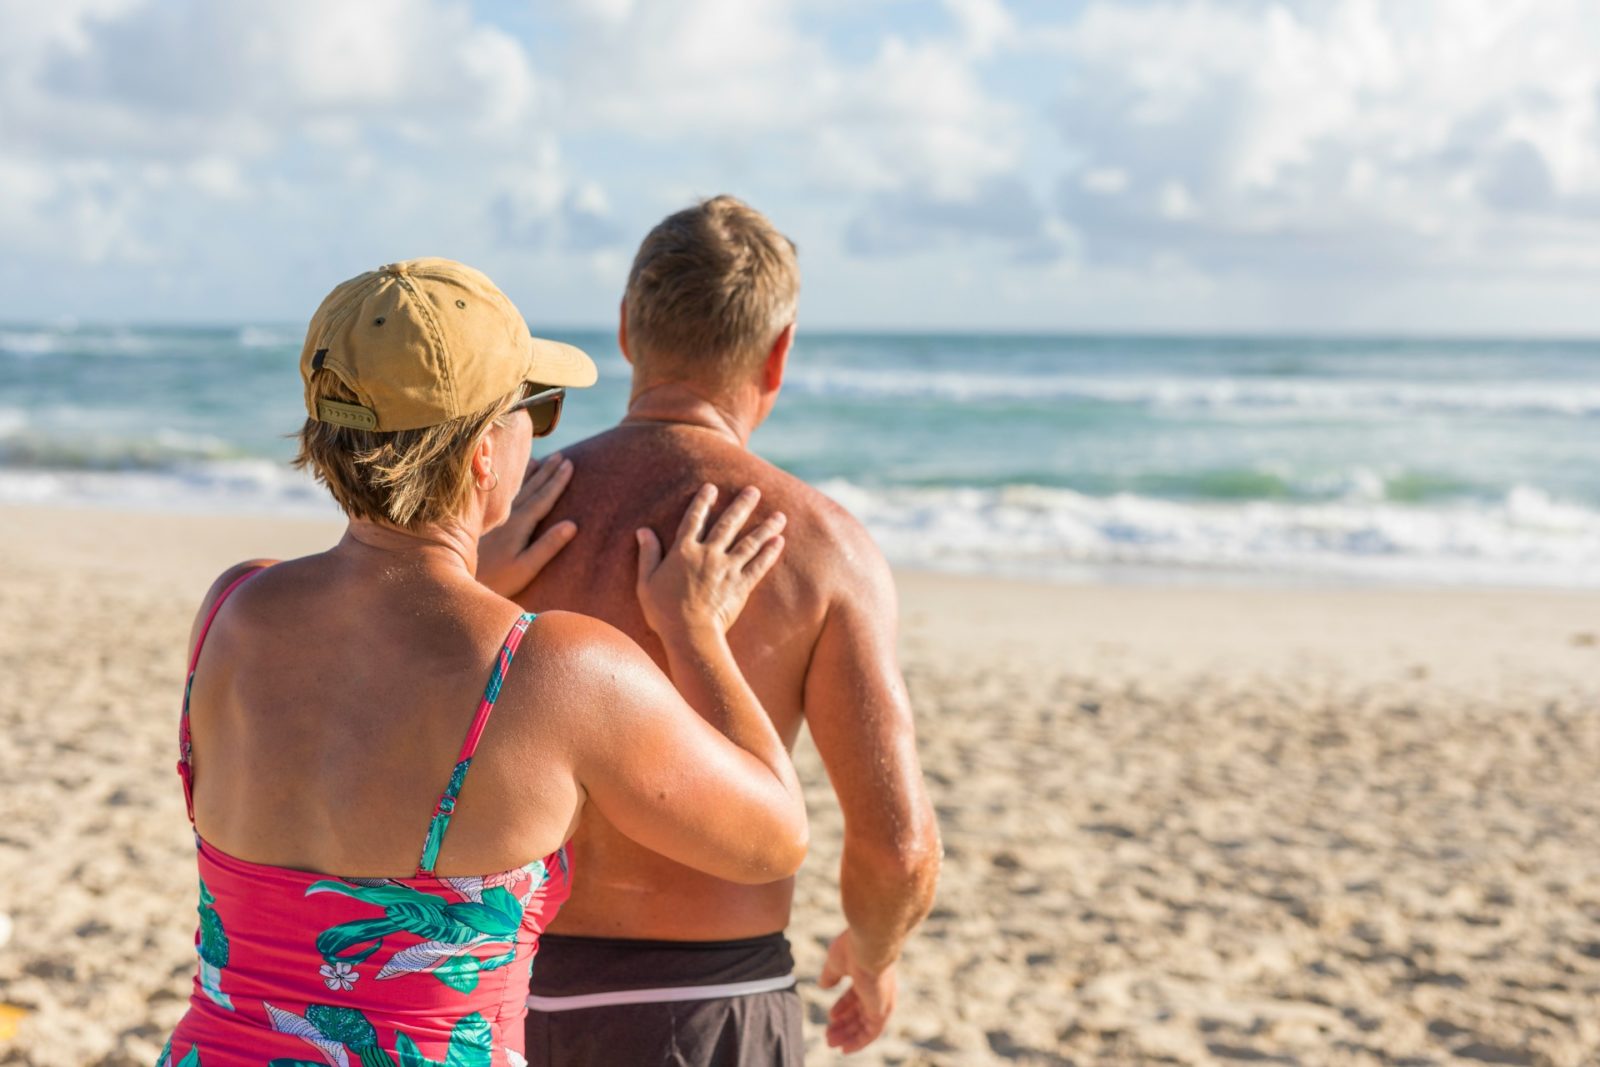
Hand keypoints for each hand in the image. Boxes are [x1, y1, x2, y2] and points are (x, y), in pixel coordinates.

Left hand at [476, 452, 576, 597]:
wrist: (454, 577)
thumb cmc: (497, 579)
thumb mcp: (526, 567)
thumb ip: (548, 545)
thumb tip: (572, 524)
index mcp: (520, 523)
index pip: (544, 497)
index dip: (558, 481)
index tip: (570, 463)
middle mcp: (507, 514)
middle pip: (532, 487)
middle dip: (548, 471)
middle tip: (562, 456)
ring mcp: (494, 515)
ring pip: (517, 487)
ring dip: (532, 473)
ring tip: (544, 459)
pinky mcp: (483, 519)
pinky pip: (501, 493)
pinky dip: (511, 481)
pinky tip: (513, 477)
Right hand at [635, 484, 785, 640]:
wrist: (690, 633)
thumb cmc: (663, 611)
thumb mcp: (646, 581)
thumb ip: (647, 554)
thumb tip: (643, 530)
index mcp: (683, 551)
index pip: (694, 520)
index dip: (702, 502)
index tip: (712, 487)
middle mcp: (708, 555)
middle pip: (727, 524)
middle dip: (742, 505)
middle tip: (754, 490)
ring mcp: (727, 569)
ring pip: (749, 542)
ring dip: (765, 527)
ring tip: (779, 516)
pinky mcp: (741, 585)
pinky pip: (758, 566)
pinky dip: (769, 553)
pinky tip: (779, 541)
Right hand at [819, 929, 896, 1052]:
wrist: (869, 944)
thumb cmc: (853, 947)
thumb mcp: (836, 962)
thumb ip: (831, 975)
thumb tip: (823, 985)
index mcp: (868, 976)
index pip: (856, 996)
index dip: (842, 1007)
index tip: (831, 1016)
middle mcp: (878, 990)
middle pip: (860, 1012)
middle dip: (844, 1024)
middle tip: (828, 1034)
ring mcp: (881, 1000)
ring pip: (865, 1024)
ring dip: (848, 1035)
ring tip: (830, 1042)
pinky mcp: (882, 1011)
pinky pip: (872, 1033)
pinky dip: (859, 1042)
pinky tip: (845, 1049)